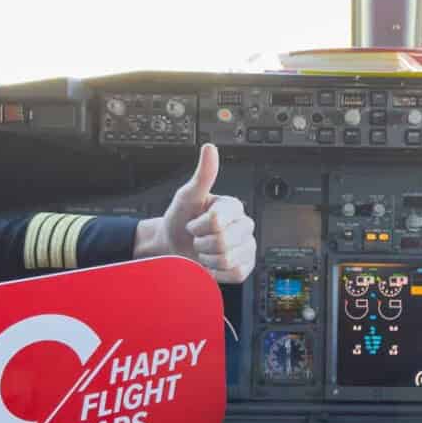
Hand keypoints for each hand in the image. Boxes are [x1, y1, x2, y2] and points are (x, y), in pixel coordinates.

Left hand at [136, 143, 256, 282]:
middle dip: (202, 243)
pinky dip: (217, 271)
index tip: (193, 222)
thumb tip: (210, 149)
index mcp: (233, 206)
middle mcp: (244, 225)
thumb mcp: (187, 195)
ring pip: (228, 259)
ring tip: (204, 249)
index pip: (217, 221)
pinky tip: (211, 262)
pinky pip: (235, 273)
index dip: (198, 226)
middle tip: (198, 237)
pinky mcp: (245, 265)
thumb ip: (203, 174)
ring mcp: (247, 246)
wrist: (174, 244)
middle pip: (223, 241)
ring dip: (208, 258)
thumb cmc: (181, 219)